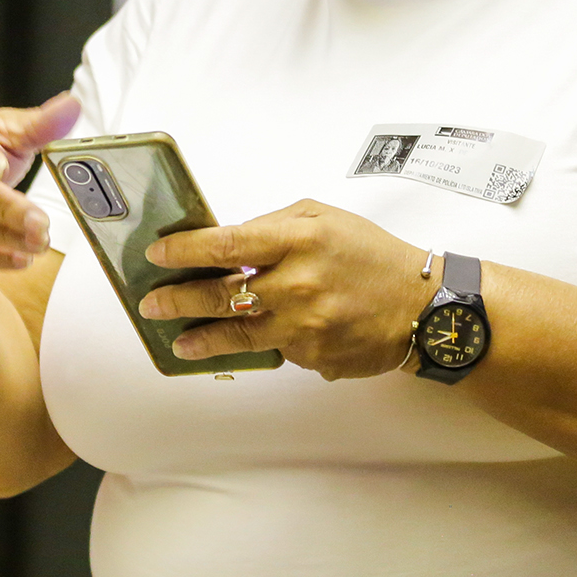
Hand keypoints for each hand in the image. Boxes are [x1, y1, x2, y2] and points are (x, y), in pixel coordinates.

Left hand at [138, 199, 432, 379]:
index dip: (182, 250)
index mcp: (300, 239)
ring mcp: (304, 325)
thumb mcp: (327, 219)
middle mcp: (298, 283)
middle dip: (176, 299)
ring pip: (235, 335)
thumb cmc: (374, 257)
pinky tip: (261, 340)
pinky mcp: (313, 357)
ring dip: (200, 338)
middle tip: (151, 303)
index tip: (157, 255)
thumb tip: (228, 246)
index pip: (224, 244)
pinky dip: (267, 345)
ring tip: (180, 341)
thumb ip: (275, 226)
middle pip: (218, 295)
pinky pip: (276, 352)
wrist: (424, 306)